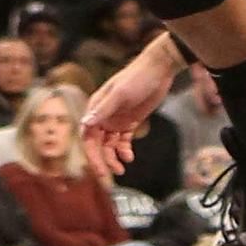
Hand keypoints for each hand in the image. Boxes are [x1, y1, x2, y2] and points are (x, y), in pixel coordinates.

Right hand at [76, 61, 158, 180]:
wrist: (159, 70)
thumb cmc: (137, 77)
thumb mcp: (120, 94)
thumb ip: (104, 110)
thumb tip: (85, 123)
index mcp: (96, 107)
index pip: (87, 135)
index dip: (91, 153)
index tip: (99, 168)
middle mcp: (104, 116)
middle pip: (97, 144)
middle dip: (101, 160)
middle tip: (109, 176)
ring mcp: (116, 120)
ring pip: (110, 145)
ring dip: (113, 158)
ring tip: (122, 168)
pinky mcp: (130, 122)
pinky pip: (123, 141)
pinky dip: (124, 151)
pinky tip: (129, 157)